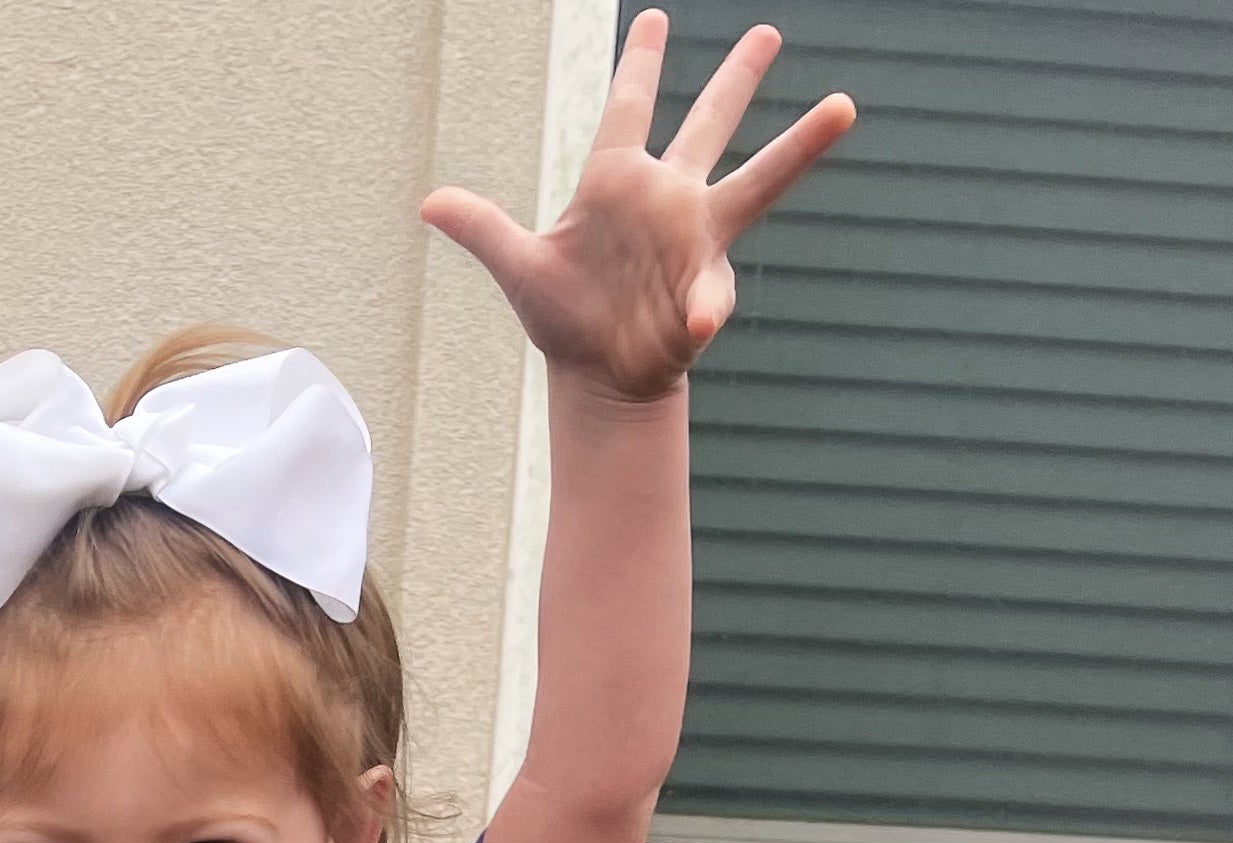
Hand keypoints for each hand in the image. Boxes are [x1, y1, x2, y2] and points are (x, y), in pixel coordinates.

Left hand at [421, 12, 852, 401]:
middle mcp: (666, 199)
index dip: (640, 67)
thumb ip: (482, 229)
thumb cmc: (563, 318)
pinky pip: (709, 294)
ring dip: (799, 147)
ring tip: (846, 105)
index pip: (628, 109)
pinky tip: (689, 326)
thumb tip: (428, 203)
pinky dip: (698, 311)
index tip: (656, 22)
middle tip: (768, 32)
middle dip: (736, 80)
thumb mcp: (520, 268)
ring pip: (758, 179)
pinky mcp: (708, 286)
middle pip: (708, 125)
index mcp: (615, 182)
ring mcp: (695, 238)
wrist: (599, 375)